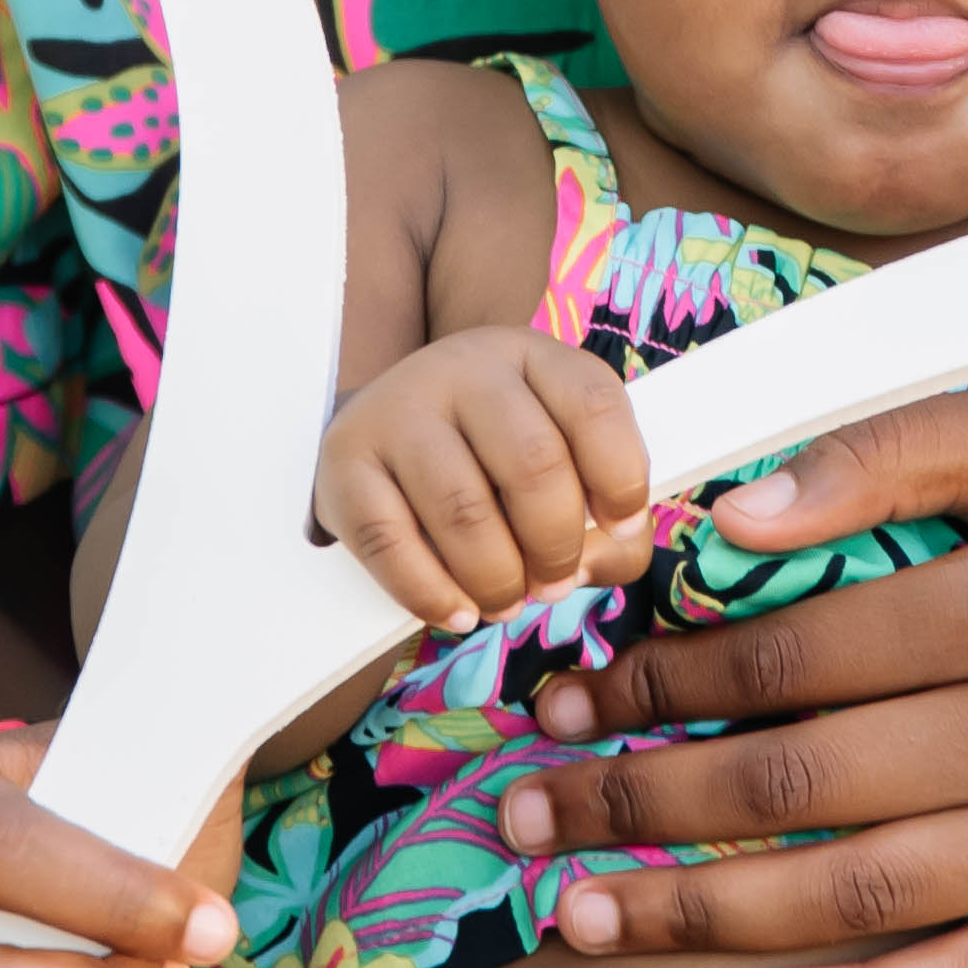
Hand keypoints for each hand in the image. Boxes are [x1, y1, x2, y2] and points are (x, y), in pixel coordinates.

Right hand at [321, 326, 655, 627]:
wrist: (386, 436)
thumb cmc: (492, 464)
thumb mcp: (562, 466)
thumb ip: (608, 527)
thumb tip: (590, 566)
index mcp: (532, 356)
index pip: (594, 404)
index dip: (621, 476)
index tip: (621, 526)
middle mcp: (464, 367)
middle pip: (534, 464)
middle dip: (555, 546)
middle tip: (551, 584)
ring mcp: (398, 407)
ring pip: (464, 511)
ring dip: (497, 579)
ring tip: (505, 603)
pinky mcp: (346, 458)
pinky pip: (391, 543)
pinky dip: (432, 593)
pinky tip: (457, 611)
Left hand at [500, 395, 967, 967]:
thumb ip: (886, 454)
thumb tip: (723, 521)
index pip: (790, 658)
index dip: (658, 679)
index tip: (564, 692)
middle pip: (799, 789)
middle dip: (639, 805)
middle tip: (525, 822)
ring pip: (860, 899)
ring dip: (705, 916)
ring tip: (590, 917)